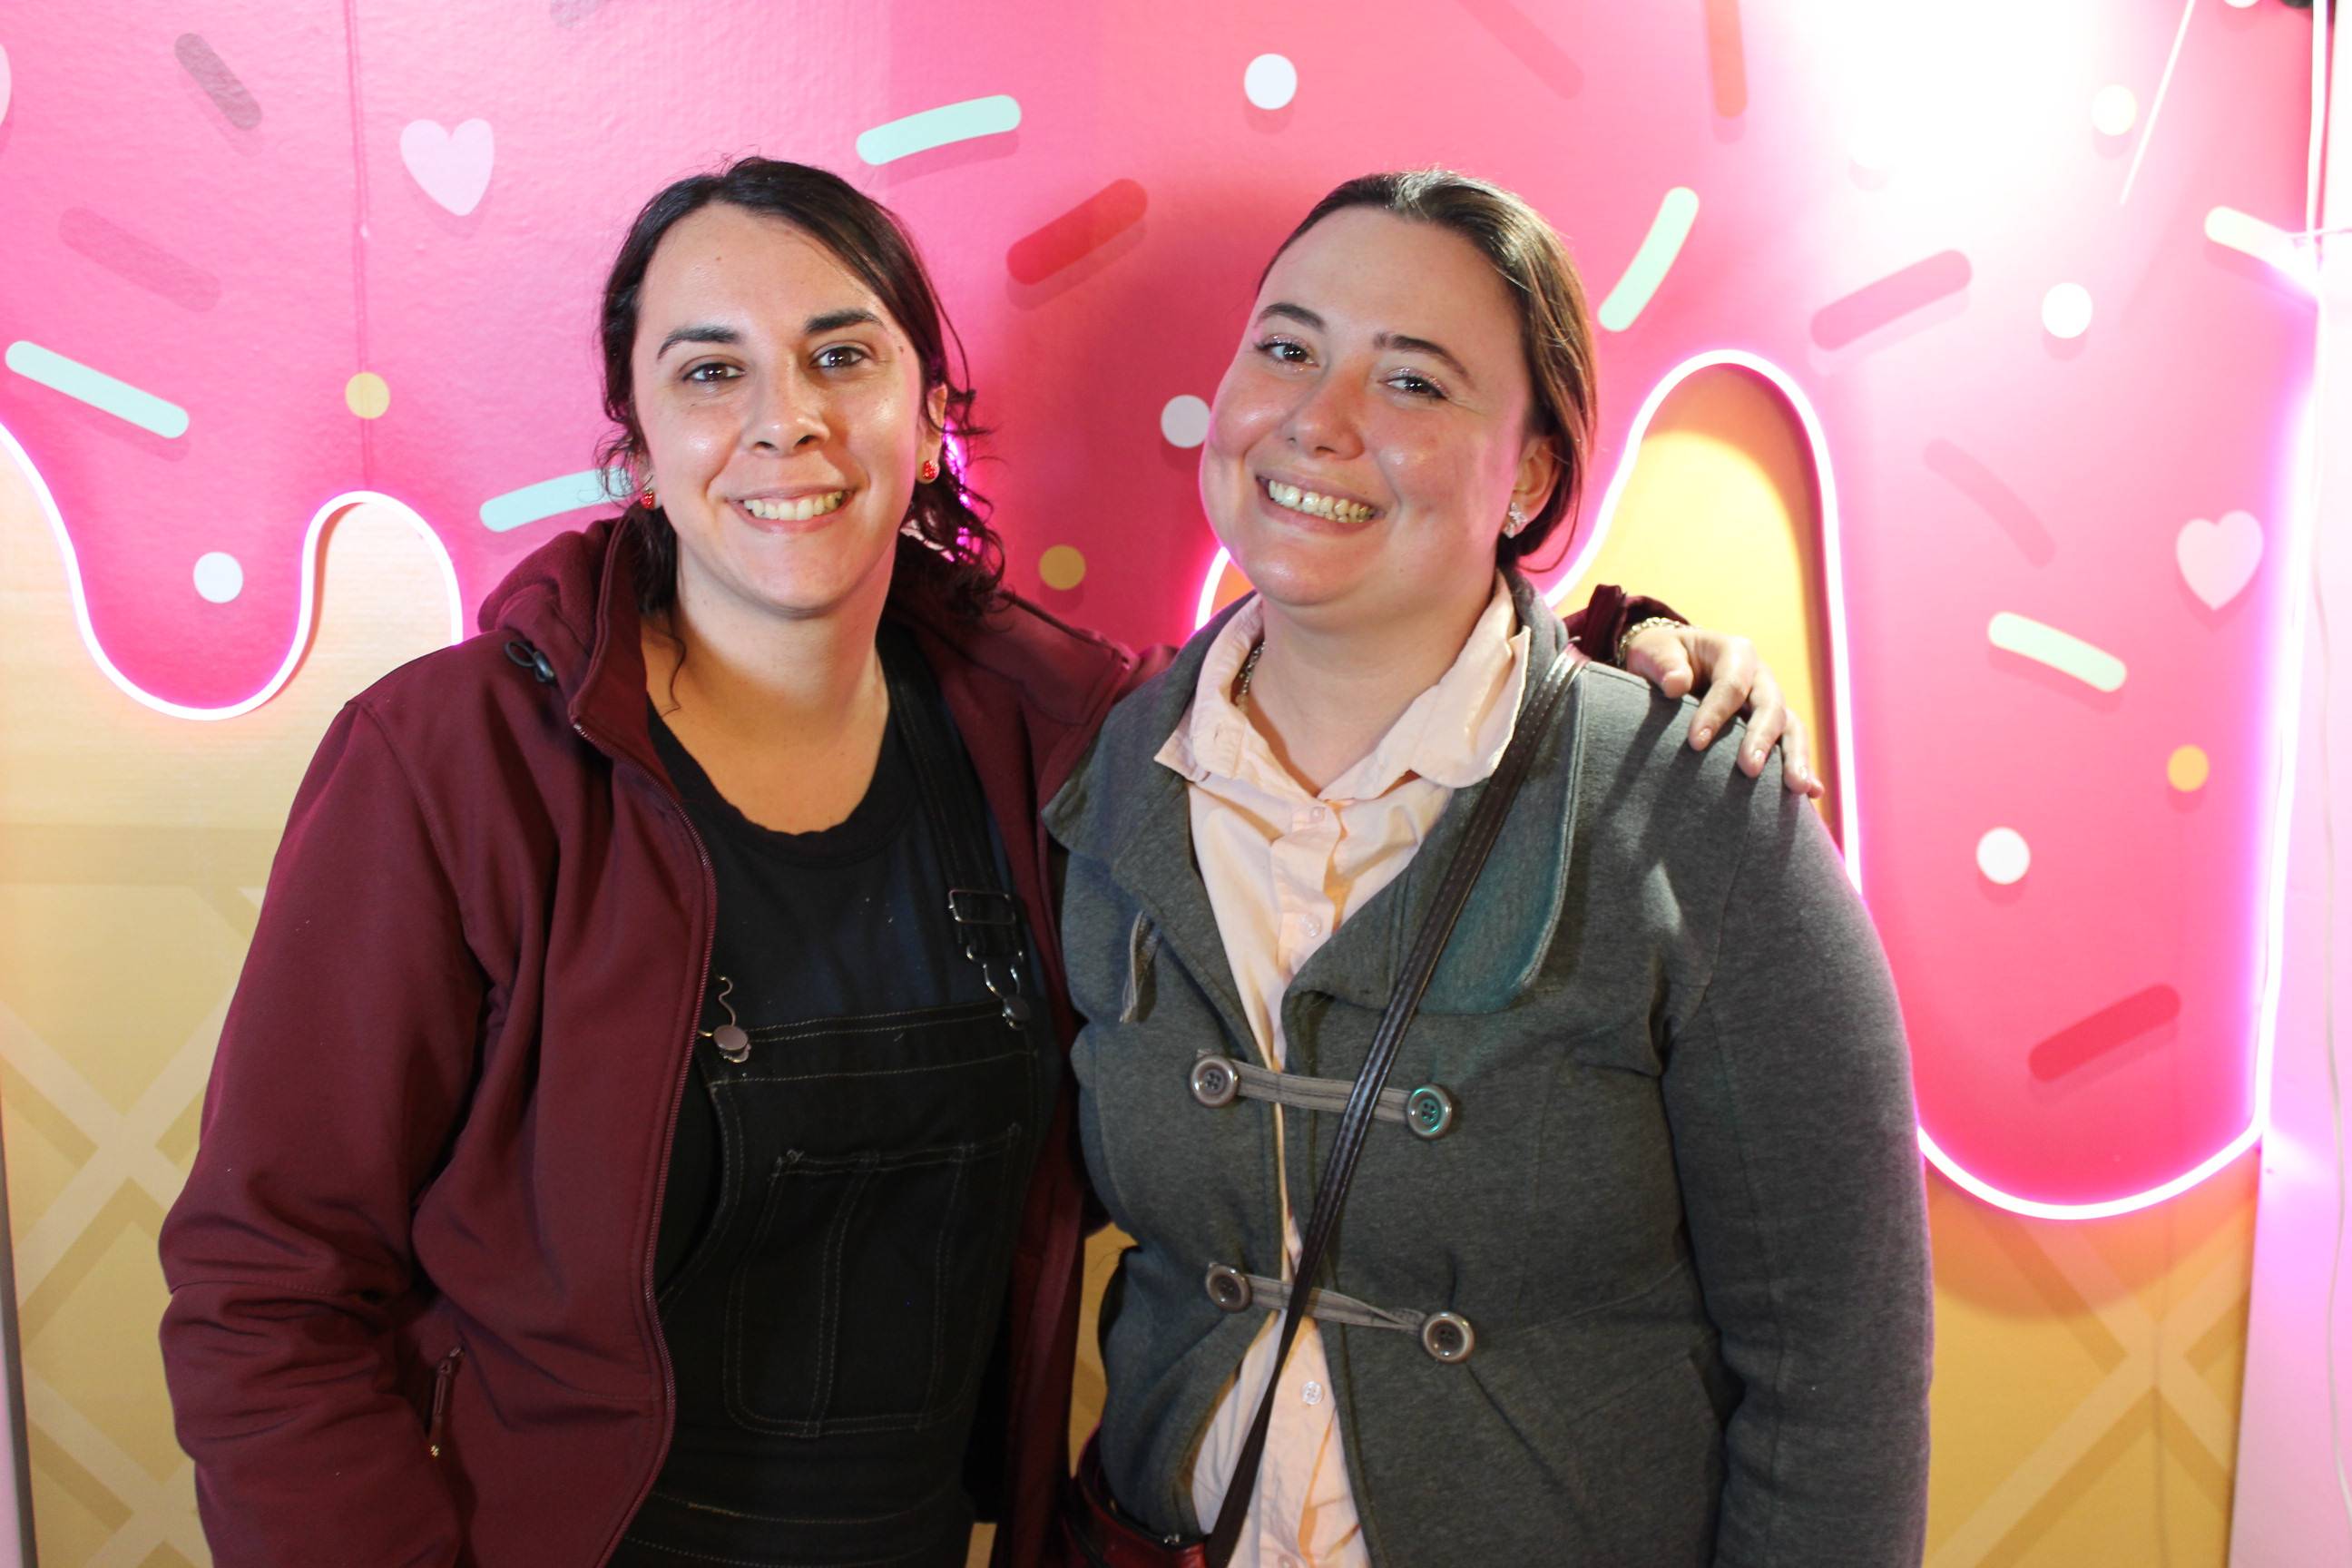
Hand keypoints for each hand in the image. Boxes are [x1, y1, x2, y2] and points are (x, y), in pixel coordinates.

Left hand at [1622, 624, 1824, 798]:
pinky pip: (1791, 747)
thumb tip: (1675, 684)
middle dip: (1761, 738)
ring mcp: (1769, 703)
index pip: (1731, 683)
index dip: (1715, 713)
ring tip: (1797, 787)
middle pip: (1770, 706)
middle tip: (1750, 769)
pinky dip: (1804, 768)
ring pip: (1791, 727)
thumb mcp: (1654, 651)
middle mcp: (1760, 677)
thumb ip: (1663, 664)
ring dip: (1795, 757)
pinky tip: (1813, 793)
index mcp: (1735, 652)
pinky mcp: (1772, 728)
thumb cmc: (1660, 658)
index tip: (1695, 743)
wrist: (1670, 666)